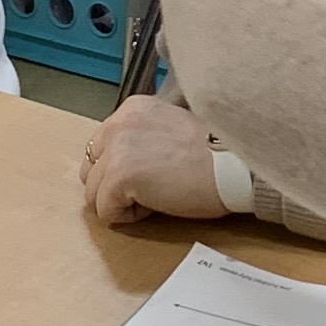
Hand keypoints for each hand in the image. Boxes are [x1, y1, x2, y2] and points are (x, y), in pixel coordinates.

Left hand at [78, 93, 230, 226]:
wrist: (234, 166)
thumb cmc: (215, 155)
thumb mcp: (170, 130)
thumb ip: (142, 140)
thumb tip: (124, 169)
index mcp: (133, 108)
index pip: (103, 147)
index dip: (125, 168)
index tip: (154, 173)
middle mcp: (119, 122)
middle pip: (91, 169)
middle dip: (113, 186)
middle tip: (152, 189)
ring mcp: (116, 149)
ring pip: (94, 193)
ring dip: (121, 202)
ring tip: (156, 196)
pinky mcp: (118, 177)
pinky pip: (105, 211)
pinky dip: (127, 217)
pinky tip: (156, 205)